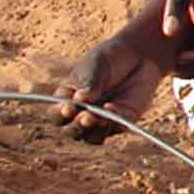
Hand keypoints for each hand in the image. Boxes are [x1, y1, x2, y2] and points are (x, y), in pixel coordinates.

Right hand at [53, 33, 171, 143]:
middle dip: (77, 126)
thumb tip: (80, 100)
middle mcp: (81, 114)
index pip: (56, 114)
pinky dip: (114, 123)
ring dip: (95, 131)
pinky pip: (115, 129)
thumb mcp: (96, 65)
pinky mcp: (121, 122)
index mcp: (68, 99)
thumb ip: (88, 82)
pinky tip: (114, 108)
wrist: (137, 56)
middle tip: (86, 117)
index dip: (59, 114)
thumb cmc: (109, 59)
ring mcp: (101, 120)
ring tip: (101, 118)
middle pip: (71, 131)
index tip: (68, 108)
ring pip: (92, 137)